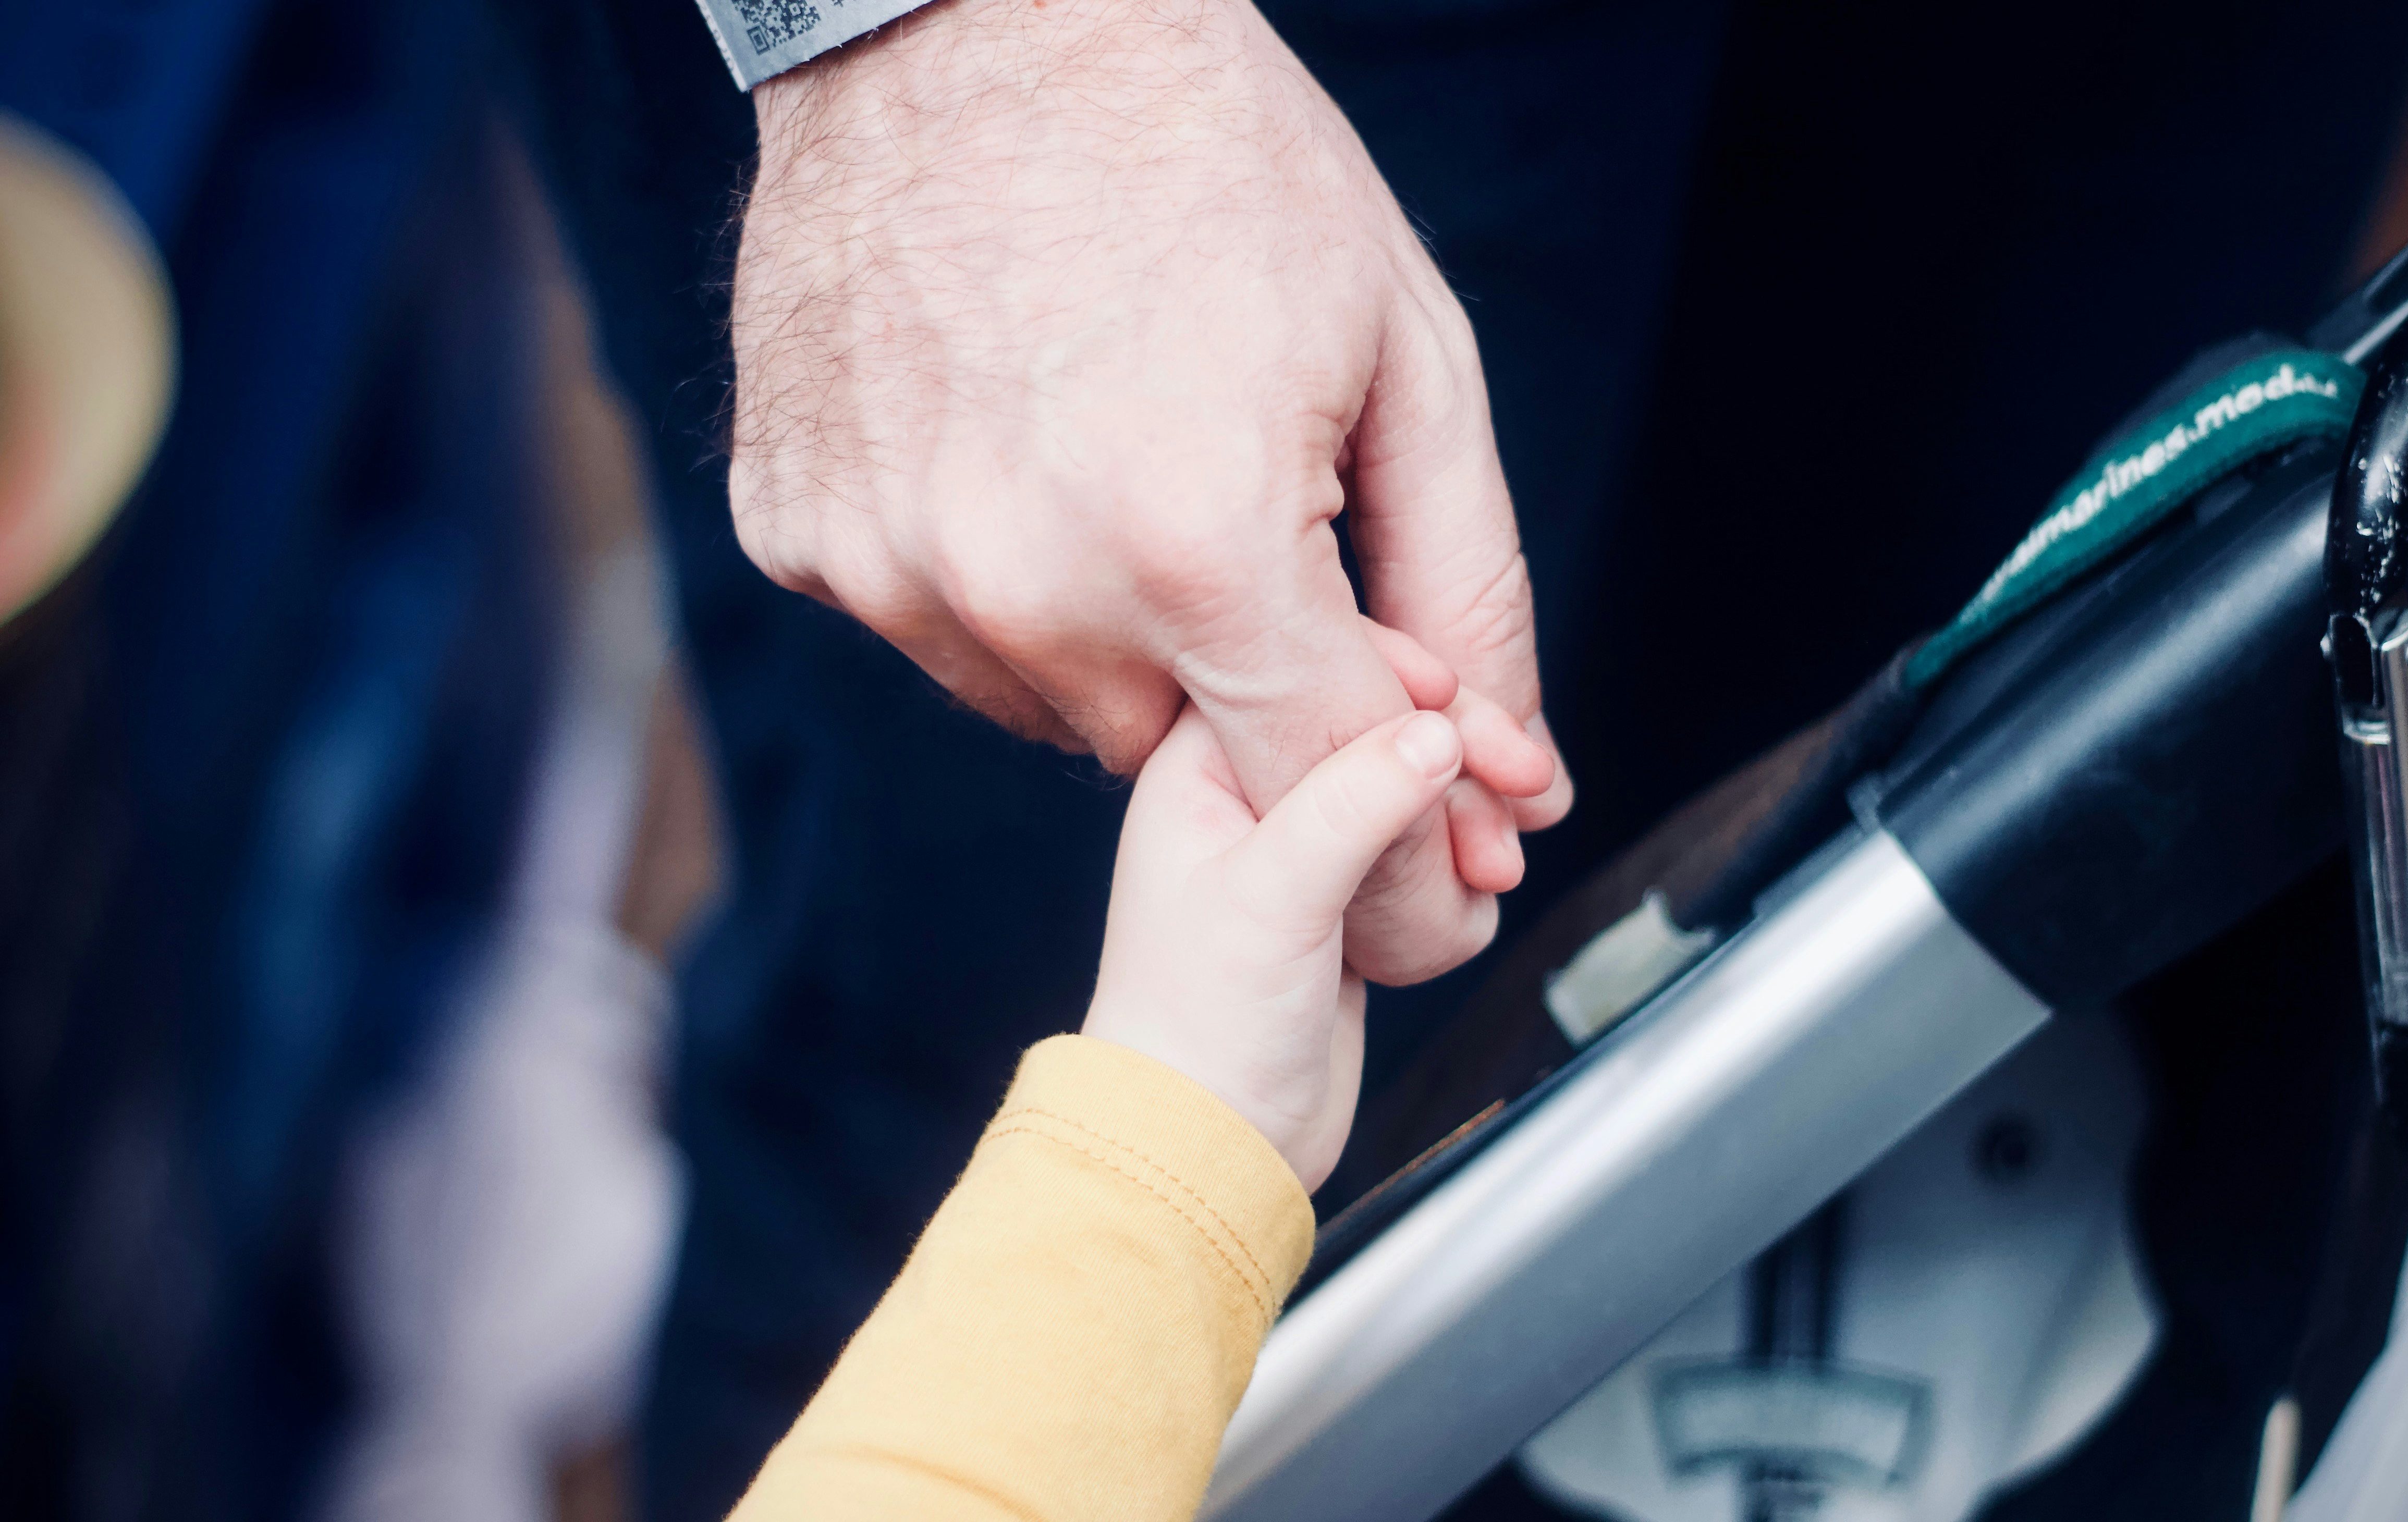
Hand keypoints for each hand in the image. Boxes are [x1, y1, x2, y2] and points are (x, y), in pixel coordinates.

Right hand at [728, 0, 1571, 985]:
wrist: (982, 13)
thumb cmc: (1217, 163)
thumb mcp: (1404, 357)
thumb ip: (1466, 584)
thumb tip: (1520, 778)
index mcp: (1197, 543)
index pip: (1322, 777)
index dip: (1400, 786)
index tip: (1424, 750)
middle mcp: (1024, 583)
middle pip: (1182, 758)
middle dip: (1242, 674)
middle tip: (1248, 514)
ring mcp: (889, 564)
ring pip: (1050, 709)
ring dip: (1109, 633)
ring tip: (1120, 455)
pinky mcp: (800, 531)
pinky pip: (930, 626)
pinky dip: (988, 572)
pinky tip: (1009, 438)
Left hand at [1083, 703, 1473, 1190]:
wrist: (1209, 1143)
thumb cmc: (1196, 1026)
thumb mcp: (1275, 892)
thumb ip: (1356, 799)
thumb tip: (1438, 727)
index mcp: (1200, 766)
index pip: (1305, 659)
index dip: (1396, 671)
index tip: (1463, 703)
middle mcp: (1248, 793)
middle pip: (1373, 718)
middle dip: (1456, 747)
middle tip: (1523, 782)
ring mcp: (1300, 847)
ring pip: (1408, 784)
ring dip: (1468, 811)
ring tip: (1501, 858)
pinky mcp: (1344, 899)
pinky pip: (1421, 848)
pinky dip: (1460, 863)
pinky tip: (1478, 892)